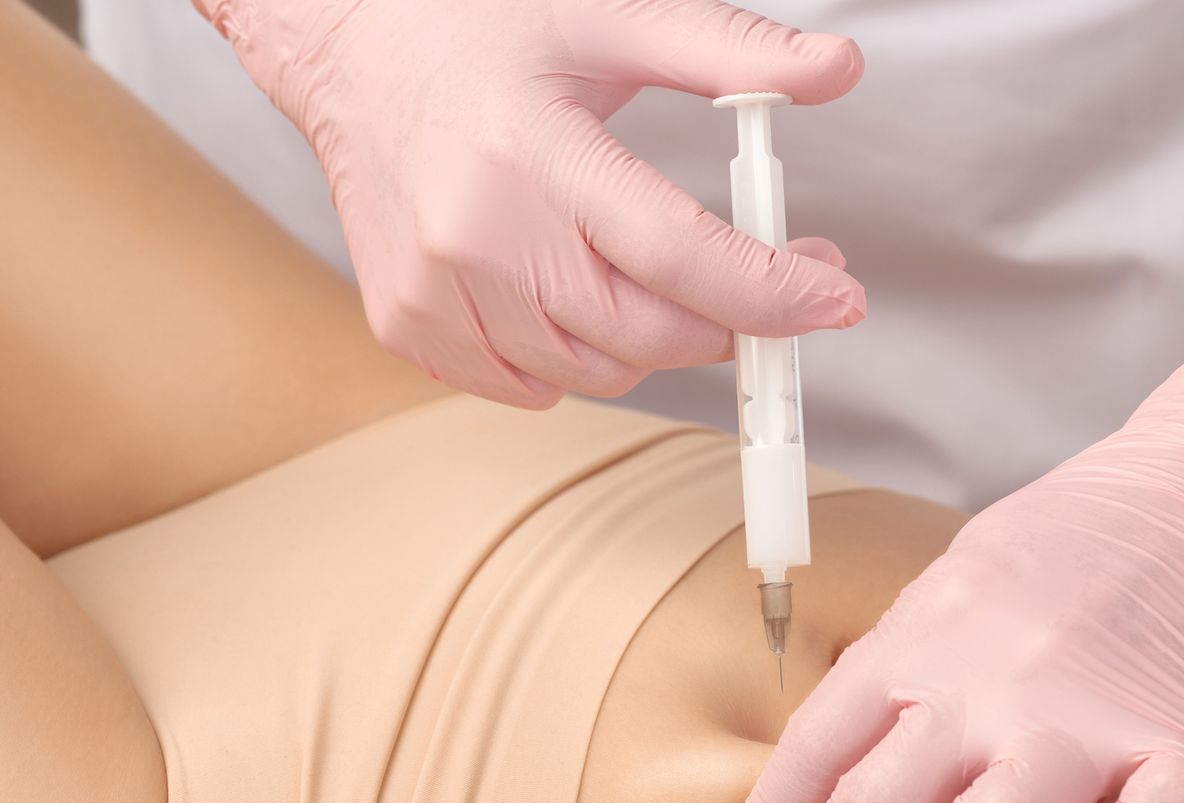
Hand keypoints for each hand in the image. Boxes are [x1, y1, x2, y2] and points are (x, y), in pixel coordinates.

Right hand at [196, 0, 866, 404]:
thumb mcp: (609, 19)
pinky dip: (572, 358)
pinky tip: (572, 294)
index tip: (835, 301)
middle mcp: (476, 233)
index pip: (677, 254)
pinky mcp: (407, 324)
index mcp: (533, 151)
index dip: (771, 291)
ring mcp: (434, 290)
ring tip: (652, 268)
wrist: (344, 44)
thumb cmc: (473, 27)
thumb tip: (839, 67)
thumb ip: (731, 53)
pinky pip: (526, 384)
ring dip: (650, 339)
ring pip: (594, 371)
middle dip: (728, 320)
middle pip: (646, 331)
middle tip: (771, 279)